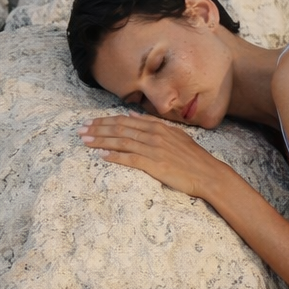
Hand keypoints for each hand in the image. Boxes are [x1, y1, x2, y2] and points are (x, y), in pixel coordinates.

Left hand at [79, 114, 216, 198]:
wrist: (208, 174)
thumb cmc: (193, 157)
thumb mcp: (175, 134)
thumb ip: (153, 123)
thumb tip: (133, 115)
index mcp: (157, 126)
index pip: (125, 120)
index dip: (105, 121)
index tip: (90, 123)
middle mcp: (153, 135)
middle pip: (119, 128)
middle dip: (98, 129)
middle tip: (80, 130)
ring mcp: (153, 149)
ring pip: (121, 141)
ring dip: (101, 140)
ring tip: (85, 141)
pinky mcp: (155, 164)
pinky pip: (130, 158)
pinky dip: (114, 156)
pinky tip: (101, 155)